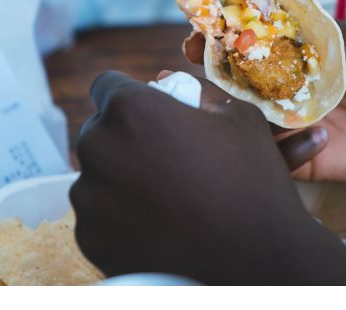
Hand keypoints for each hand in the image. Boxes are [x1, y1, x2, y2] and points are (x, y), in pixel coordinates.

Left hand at [70, 70, 345, 284]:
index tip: (148, 111)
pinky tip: (157, 220)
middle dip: (125, 136)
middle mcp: (100, 149)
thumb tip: (181, 89)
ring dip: (121, 175)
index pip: (107, 85)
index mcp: (133, 110)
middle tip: (162, 155)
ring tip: (163, 192)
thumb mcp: (240, 117)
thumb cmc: (251, 182)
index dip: (129, 95)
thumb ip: (201, 95)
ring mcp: (90, 198)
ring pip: (96, 173)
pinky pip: (97, 212)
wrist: (256, 261)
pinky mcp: (89, 237)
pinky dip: (119, 213)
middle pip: (99, 129)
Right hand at [185, 21, 345, 182]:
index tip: (202, 27)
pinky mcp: (295, 158)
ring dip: (232, 113)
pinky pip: (273, 157)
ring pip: (241, 121)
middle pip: (229, 80)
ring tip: (242, 106)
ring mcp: (282, 124)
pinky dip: (282, 149)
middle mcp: (276, 89)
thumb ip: (322, 32)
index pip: (243, 42)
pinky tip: (320, 136)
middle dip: (208, 68)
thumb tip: (282, 21)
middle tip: (195, 59)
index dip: (219, 33)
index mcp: (288, 56)